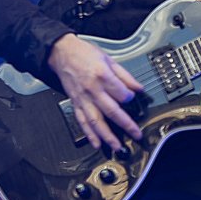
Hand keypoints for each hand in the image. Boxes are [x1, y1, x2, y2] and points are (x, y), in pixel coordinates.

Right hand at [48, 34, 143, 149]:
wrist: (62, 52)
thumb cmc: (84, 54)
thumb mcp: (108, 59)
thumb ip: (125, 76)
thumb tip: (138, 88)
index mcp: (102, 76)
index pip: (122, 93)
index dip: (130, 98)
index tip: (133, 98)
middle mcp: (92, 89)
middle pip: (111, 111)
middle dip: (126, 125)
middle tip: (136, 134)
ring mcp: (83, 98)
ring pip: (96, 121)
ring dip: (107, 136)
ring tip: (117, 147)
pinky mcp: (76, 103)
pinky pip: (82, 121)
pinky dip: (89, 134)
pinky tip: (96, 144)